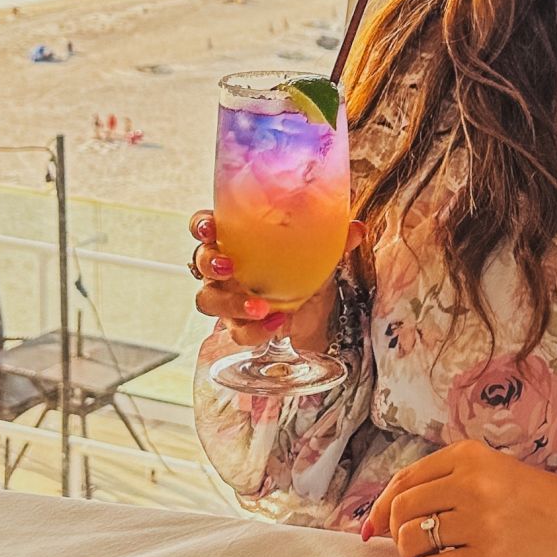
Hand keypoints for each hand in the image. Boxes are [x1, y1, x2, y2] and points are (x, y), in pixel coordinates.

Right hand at [188, 209, 364, 349]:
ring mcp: (226, 296)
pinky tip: (278, 324)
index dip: (201, 225)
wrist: (311, 304)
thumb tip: (356, 228)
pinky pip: (236, 331)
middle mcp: (223, 266)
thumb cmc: (300, 264)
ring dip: (230, 303)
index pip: (205, 225)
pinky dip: (255, 331)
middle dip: (210, 264)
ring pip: (209, 300)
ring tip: (258, 306)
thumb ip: (332, 238)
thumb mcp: (317, 249)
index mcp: (234, 238)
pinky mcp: (238, 324)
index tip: (210, 228)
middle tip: (229, 267)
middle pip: (200, 262)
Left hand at [360, 439, 556, 556]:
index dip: (383, 506)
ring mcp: (482, 523)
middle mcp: (473, 484)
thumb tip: (382, 516)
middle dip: (395, 532)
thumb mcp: (493, 471)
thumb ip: (445, 481)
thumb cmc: (538, 501)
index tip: (375, 525)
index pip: (405, 480)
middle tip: (408, 545)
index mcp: (471, 456)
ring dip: (408, 555)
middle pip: (402, 509)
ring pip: (411, 540)